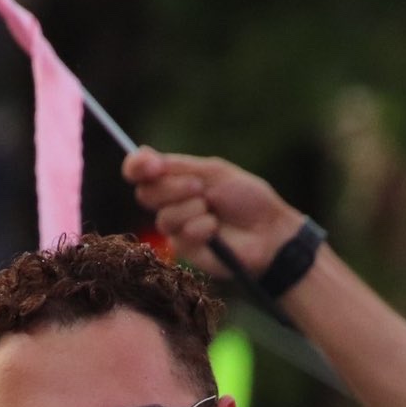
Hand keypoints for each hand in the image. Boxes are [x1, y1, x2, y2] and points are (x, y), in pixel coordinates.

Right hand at [123, 148, 304, 277]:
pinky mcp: (184, 251)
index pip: (139, 170)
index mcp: (175, 178)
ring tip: (213, 210)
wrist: (268, 230)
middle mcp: (170, 202)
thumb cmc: (247, 199)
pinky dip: (202, 227)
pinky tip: (216, 230)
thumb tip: (145, 156)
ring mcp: (175, 228)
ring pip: (164, 216)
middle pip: (145, 193)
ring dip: (192, 208)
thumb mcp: (213, 172)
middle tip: (200, 188)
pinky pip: (181, 235)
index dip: (136, 166)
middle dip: (172, 188)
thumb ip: (179, 166)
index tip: (151, 165)